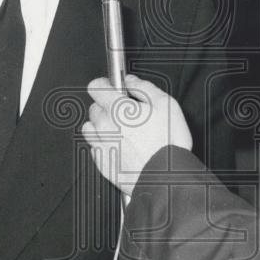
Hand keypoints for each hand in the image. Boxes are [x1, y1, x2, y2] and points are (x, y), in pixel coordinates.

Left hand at [83, 74, 192, 195]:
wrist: (166, 177)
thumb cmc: (168, 143)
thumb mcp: (165, 104)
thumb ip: (144, 87)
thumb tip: (131, 81)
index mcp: (117, 109)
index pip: (95, 87)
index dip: (105, 84)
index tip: (112, 87)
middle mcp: (104, 126)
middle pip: (94, 108)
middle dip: (107, 107)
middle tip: (127, 113)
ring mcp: (101, 146)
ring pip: (91, 128)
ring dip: (101, 126)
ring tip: (122, 131)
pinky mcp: (102, 163)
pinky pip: (95, 147)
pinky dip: (104, 144)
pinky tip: (121, 146)